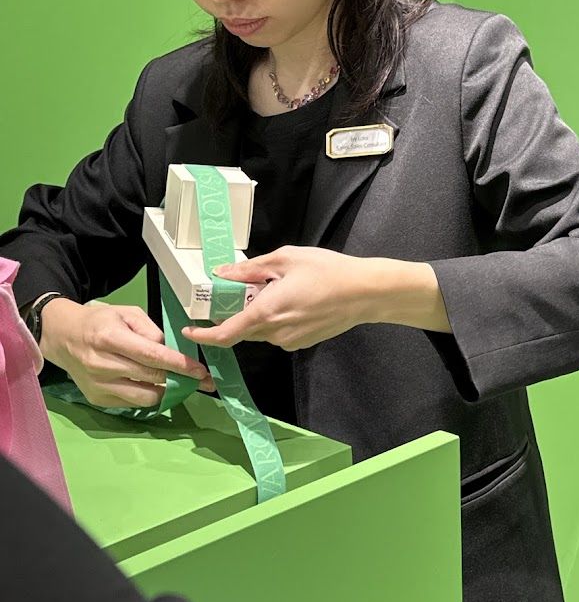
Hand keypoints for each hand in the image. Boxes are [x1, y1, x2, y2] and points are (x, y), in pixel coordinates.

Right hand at [39, 299, 215, 407]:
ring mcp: (98, 385)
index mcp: (109, 338)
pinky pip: (132, 403)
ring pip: (144, 397)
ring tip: (173, 380)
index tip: (199, 371)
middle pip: (150, 377)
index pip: (151, 356)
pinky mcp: (97, 399)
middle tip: (196, 377)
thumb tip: (168, 351)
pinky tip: (151, 384)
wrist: (63, 337)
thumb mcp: (127, 313)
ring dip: (164, 390)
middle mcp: (101, 364)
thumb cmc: (99, 322)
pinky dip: (147, 395)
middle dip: (178, 378)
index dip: (178, 365)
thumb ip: (150, 330)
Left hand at [180, 245, 372, 350]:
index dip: (204, 336)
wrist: (365, 293)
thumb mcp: (285, 259)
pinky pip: (280, 331)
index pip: (225, 334)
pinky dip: (278, 318)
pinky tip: (297, 298)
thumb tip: (223, 274)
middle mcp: (275, 333)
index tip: (189, 330)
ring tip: (283, 287)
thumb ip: (250, 269)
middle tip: (248, 287)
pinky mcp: (303, 342)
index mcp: (266, 312)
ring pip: (262, 329)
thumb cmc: (327, 271)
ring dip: (261, 312)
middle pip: (243, 329)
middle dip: (238, 312)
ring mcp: (290, 341)